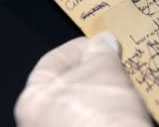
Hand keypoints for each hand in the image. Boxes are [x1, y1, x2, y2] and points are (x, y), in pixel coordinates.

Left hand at [14, 31, 151, 126]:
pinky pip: (94, 120)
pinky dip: (108, 110)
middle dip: (93, 70)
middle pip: (67, 84)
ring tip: (125, 82)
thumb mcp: (105, 71)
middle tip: (116, 62)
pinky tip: (126, 106)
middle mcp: (39, 122)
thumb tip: (103, 40)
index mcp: (32, 101)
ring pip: (82, 104)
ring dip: (103, 91)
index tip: (102, 44)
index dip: (80, 47)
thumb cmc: (102, 112)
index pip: (53, 61)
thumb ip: (101, 51)